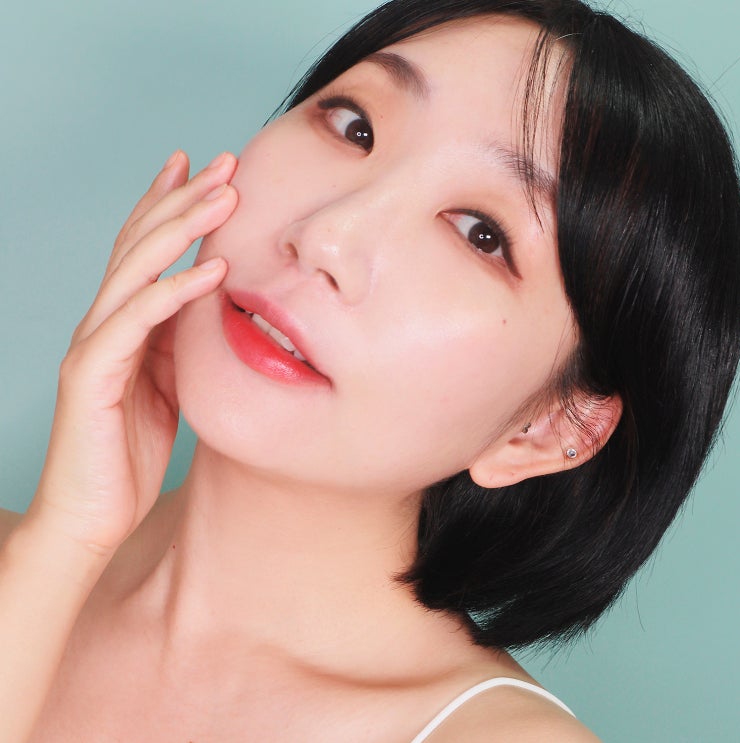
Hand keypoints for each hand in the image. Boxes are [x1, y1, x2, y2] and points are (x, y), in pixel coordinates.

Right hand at [27, 151, 237, 554]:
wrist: (88, 517)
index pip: (145, 251)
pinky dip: (176, 291)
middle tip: (226, 161)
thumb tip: (213, 306)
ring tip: (225, 193)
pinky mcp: (92, 375)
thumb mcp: (167, 385)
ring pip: (136, 270)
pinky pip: (138, 322)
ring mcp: (93, 345)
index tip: (207, 170)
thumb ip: (179, 343)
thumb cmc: (126, 452)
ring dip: (182, 227)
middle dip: (183, 198)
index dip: (171, 206)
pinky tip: (213, 268)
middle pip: (141, 245)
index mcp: (122, 324)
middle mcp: (103, 323)